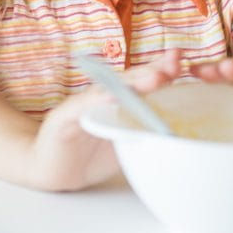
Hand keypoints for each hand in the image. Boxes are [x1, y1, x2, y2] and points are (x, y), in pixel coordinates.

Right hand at [27, 49, 183, 190]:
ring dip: (132, 83)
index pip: (141, 82)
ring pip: (109, 89)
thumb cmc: (91, 156)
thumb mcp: (126, 145)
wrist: (51, 170)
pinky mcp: (63, 117)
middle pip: (129, 80)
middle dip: (153, 70)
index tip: (181, 62)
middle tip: (174, 64)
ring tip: (155, 78)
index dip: (161, 71)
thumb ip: (146, 134)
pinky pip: (81, 107)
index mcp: (117, 102)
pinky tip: (111, 96)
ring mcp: (81, 105)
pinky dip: (96, 101)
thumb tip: (179, 136)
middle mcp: (100, 98)